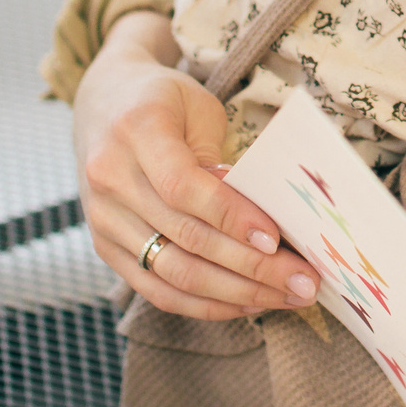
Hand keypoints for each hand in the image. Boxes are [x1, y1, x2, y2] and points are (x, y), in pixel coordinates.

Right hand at [72, 12, 318, 318]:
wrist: (102, 104)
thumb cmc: (164, 101)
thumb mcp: (198, 108)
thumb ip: (223, 159)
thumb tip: (263, 221)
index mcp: (135, 130)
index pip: (183, 186)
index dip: (231, 217)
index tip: (277, 240)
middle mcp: (110, 178)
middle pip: (185, 237)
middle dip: (252, 267)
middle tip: (304, 282)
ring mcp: (102, 219)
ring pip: (174, 274)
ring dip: (236, 294)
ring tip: (287, 297)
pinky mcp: (105, 248)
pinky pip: (158, 289)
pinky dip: (206, 304)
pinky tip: (248, 304)